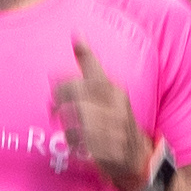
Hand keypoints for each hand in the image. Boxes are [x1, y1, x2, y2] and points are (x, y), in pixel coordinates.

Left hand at [54, 40, 157, 190]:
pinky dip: (72, 143)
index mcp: (114, 90)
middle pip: (75, 96)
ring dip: (65, 125)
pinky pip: (78, 143)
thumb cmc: (115, 119)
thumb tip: (76, 32)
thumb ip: (90, 64)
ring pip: (75, 120)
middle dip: (58, 101)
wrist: (138, 157)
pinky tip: (75, 144)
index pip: (87, 75)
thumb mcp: (108, 89)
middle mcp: (116, 106)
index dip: (65, 80)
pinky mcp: (108, 150)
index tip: (52, 79)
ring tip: (66, 128)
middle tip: (53, 108)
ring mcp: (113, 129)